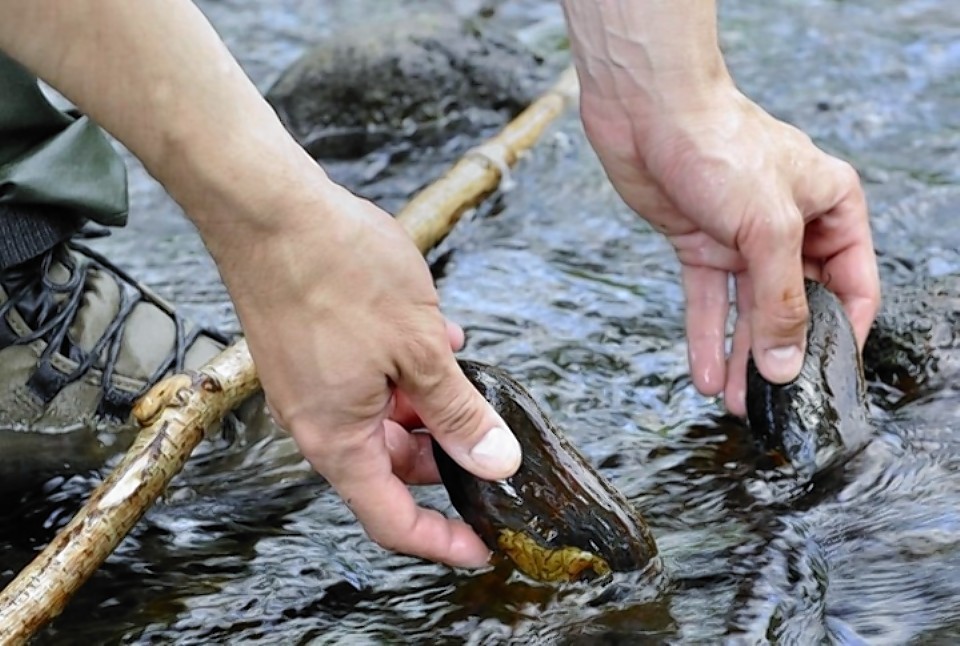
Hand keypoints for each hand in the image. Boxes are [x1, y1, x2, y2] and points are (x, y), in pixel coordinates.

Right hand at [217, 185, 520, 566]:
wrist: (267, 208)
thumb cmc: (337, 271)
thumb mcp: (420, 348)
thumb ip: (459, 411)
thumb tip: (495, 462)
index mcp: (337, 439)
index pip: (391, 519)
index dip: (440, 541)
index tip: (481, 545)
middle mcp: (318, 422)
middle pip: (389, 467)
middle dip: (443, 456)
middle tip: (489, 434)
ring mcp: (310, 385)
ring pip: (381, 421)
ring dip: (428, 406)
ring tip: (466, 372)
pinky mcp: (308, 352)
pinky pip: (366, 383)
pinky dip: (405, 373)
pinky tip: (438, 338)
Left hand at [579, 85, 879, 414]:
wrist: (647, 112)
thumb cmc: (720, 146)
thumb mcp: (767, 227)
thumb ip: (780, 299)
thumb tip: (786, 362)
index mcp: (831, 208)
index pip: (853, 284)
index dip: (843, 333)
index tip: (828, 378)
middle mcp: (791, 226)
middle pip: (797, 303)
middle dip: (782, 354)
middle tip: (772, 402)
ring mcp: (743, 238)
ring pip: (750, 310)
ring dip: (742, 356)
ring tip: (737, 403)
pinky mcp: (700, 244)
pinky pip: (709, 301)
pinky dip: (707, 337)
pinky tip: (704, 375)